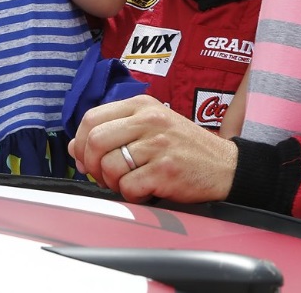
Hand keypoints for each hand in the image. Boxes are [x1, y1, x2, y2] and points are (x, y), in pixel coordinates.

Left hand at [69, 95, 236, 203]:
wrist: (225, 166)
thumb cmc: (184, 148)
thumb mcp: (149, 128)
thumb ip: (113, 132)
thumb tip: (75, 147)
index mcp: (142, 106)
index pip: (92, 117)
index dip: (81, 142)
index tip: (86, 158)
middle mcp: (149, 120)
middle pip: (95, 140)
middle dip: (92, 164)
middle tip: (103, 176)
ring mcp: (158, 145)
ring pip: (110, 166)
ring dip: (112, 183)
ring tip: (129, 183)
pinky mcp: (166, 170)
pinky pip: (129, 187)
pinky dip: (131, 196)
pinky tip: (145, 191)